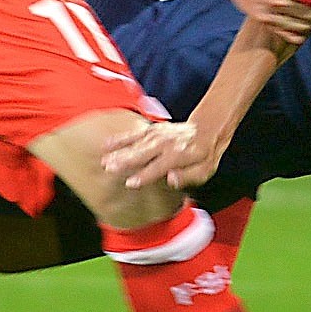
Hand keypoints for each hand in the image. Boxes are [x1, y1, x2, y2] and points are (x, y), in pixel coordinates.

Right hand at [102, 120, 224, 190]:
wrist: (206, 128)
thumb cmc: (204, 155)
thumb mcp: (205, 170)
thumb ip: (188, 176)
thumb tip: (171, 179)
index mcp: (179, 155)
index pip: (158, 166)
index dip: (144, 175)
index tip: (130, 183)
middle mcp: (166, 143)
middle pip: (142, 153)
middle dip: (125, 160)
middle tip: (109, 168)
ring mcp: (157, 135)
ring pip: (135, 143)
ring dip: (119, 151)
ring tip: (104, 159)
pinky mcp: (152, 130)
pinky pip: (134, 134)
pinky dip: (120, 138)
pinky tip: (107, 144)